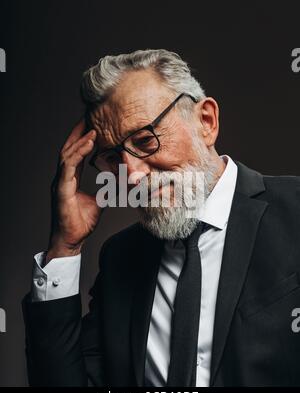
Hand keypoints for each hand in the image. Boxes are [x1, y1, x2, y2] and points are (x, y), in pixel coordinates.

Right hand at [46, 118, 100, 263]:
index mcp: (71, 179)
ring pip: (67, 155)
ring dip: (80, 141)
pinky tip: (88, 144)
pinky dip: (78, 154)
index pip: (76, 154)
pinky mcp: (61, 189)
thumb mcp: (99, 202)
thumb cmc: (81, 222)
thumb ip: (105, 191)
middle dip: (79, 133)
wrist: (72, 240)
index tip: (94, 127)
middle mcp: (63, 177)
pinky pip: (69, 167)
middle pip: (69, 149)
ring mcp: (60, 182)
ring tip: (92, 129)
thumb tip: (118, 184)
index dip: (83, 140)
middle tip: (89, 118)